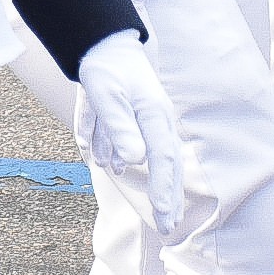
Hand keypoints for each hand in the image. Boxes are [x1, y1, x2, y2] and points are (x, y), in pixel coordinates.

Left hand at [75, 31, 185, 235]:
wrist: (104, 47)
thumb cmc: (105, 69)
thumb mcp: (107, 96)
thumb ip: (120, 127)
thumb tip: (134, 160)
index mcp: (154, 115)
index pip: (162, 158)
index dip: (164, 187)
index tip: (162, 212)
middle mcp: (158, 121)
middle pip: (169, 164)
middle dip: (169, 197)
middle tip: (168, 227)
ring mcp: (152, 122)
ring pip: (160, 160)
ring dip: (161, 188)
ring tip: (162, 215)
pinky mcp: (141, 123)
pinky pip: (143, 149)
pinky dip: (142, 167)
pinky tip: (125, 176)